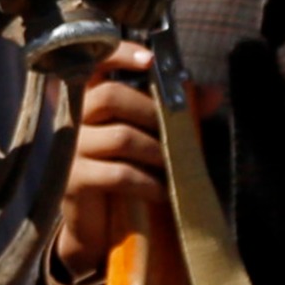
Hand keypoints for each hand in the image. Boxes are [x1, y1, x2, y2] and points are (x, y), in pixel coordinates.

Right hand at [43, 49, 189, 284]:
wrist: (98, 229)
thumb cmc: (124, 174)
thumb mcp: (151, 140)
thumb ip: (178, 114)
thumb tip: (213, 92)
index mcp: (89, 101)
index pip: (94, 64)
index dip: (119, 55)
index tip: (150, 61)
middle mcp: (73, 120)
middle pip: (110, 96)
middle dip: (152, 111)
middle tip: (177, 131)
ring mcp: (70, 151)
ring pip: (121, 137)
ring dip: (157, 151)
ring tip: (173, 165)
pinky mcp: (74, 182)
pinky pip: (118, 174)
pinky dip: (148, 182)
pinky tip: (162, 191)